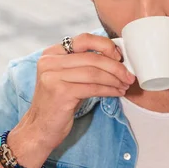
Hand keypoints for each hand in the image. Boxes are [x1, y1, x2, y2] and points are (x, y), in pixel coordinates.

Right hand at [21, 33, 135, 152]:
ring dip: (115, 80)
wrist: (40, 128)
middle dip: (116, 67)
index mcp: (52, 53)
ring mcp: (53, 76)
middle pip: (92, 58)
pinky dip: (109, 90)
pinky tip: (117, 93)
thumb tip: (115, 58)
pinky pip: (93, 88)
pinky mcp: (60, 92)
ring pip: (94, 73)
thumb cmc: (59, 103)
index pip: (84, 39)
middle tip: (129, 76)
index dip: (105, 46)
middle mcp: (50, 62)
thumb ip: (83, 65)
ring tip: (125, 85)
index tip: (119, 57)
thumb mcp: (67, 78)